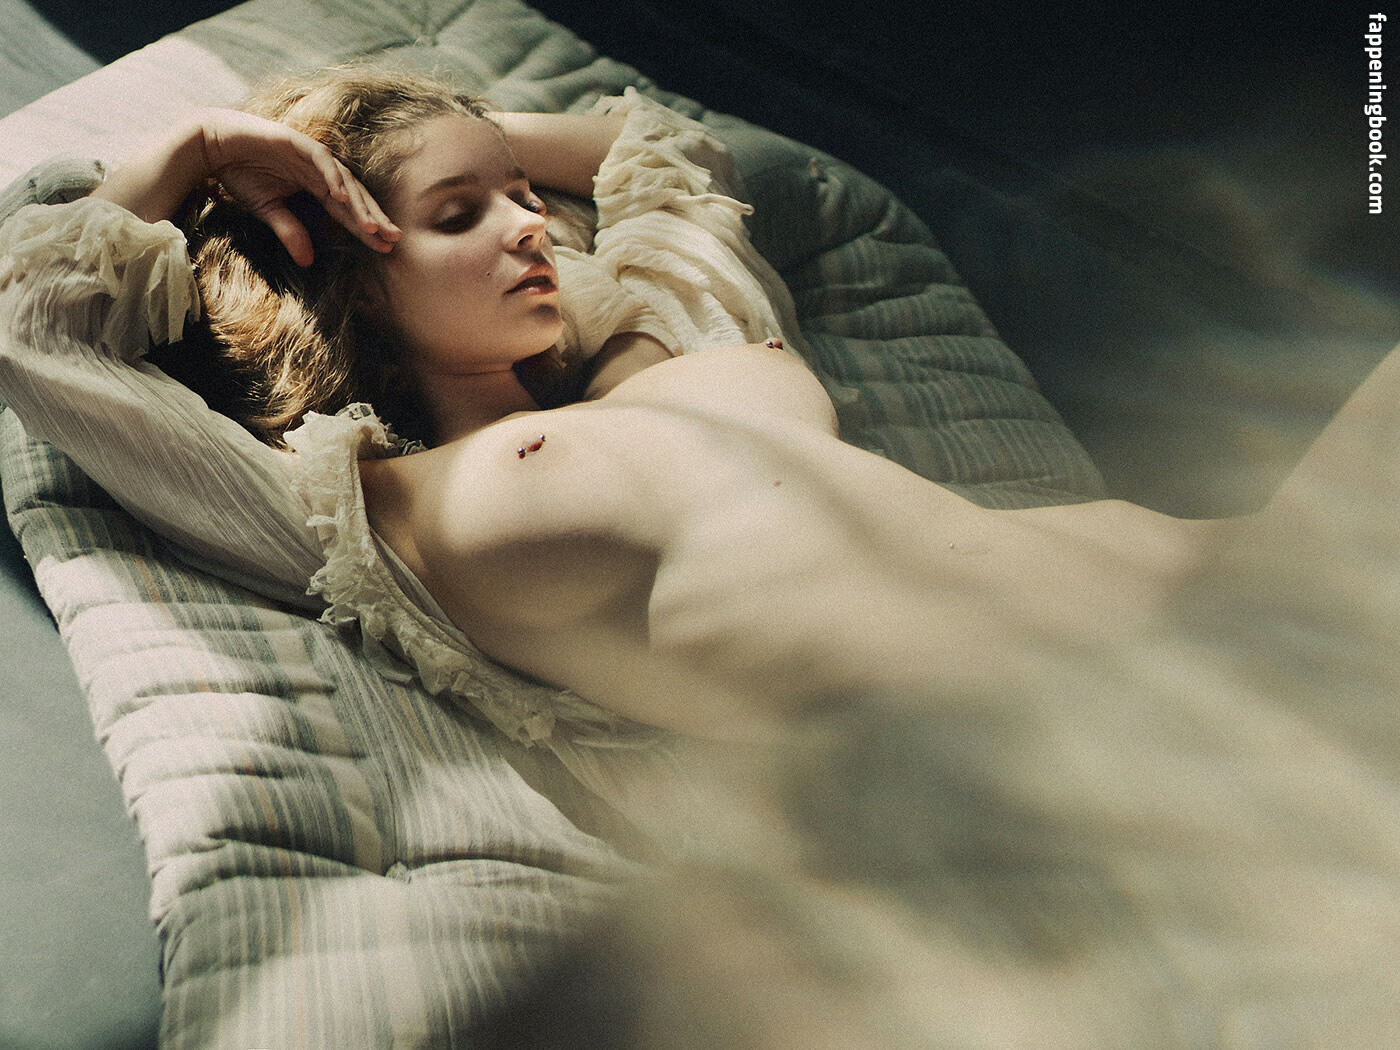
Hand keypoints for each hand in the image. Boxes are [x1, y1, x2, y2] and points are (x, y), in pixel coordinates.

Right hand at [194, 108, 399, 265]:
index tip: (386, 248)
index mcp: (316, 186)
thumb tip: (308, 263)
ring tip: (372, 226)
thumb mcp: (268, 211)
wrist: (212, 145)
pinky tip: (341, 197)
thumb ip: (290, 232)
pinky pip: (320, 160)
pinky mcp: (295, 141)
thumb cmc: (240, 174)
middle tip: (394, 239)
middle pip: (354, 197)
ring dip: (358, 203)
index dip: (366, 229)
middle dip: (374, 217)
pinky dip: (332, 176)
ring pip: (344, 180)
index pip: (348, 211)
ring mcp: (309, 154)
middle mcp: (319, 171)